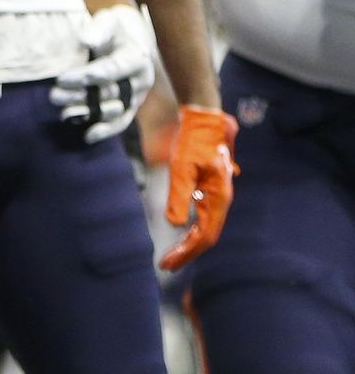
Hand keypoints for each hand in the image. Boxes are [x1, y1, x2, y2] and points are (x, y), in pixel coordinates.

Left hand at [50, 4, 156, 143]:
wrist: (131, 37)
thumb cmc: (115, 27)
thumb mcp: (108, 20)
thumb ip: (98, 29)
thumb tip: (85, 40)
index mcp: (137, 56)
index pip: (113, 69)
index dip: (89, 76)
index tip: (63, 79)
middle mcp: (141, 79)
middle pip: (111, 92)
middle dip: (81, 95)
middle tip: (54, 95)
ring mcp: (136, 96)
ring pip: (114, 110)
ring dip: (88, 113)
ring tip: (62, 112)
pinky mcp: (130, 106)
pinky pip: (121, 122)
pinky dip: (106, 130)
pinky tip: (87, 136)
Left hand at [159, 105, 238, 270]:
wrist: (206, 122)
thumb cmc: (194, 143)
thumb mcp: (182, 168)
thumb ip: (179, 195)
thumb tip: (174, 224)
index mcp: (218, 199)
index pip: (204, 236)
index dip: (186, 252)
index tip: (168, 263)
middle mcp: (222, 202)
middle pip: (206, 237)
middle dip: (187, 253)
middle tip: (166, 266)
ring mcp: (218, 198)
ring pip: (206, 229)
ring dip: (189, 244)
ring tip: (171, 256)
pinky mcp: (211, 192)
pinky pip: (204, 218)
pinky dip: (192, 230)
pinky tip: (181, 235)